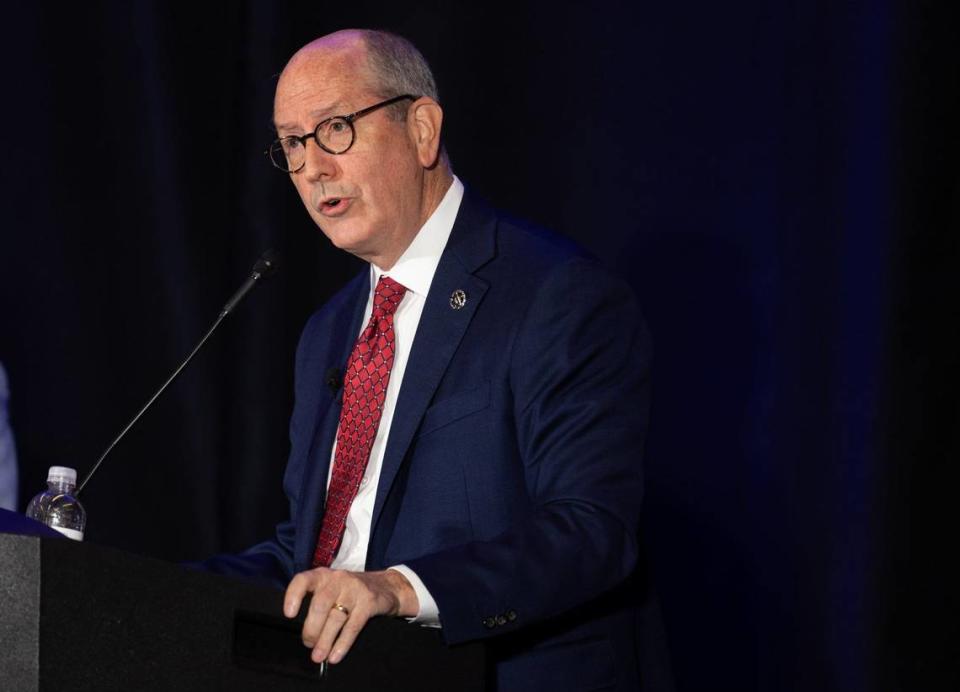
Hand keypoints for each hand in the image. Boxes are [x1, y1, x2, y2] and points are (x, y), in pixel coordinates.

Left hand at [284, 568, 418, 663]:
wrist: (387, 586)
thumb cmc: (350, 591)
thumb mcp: (332, 587)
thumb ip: (315, 600)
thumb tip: (299, 629)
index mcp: (323, 575)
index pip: (304, 580)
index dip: (293, 596)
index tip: (289, 614)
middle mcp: (338, 579)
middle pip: (320, 604)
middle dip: (312, 629)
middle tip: (308, 644)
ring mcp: (355, 590)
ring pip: (336, 617)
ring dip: (325, 640)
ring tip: (319, 656)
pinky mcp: (369, 602)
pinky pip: (353, 626)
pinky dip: (342, 643)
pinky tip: (335, 655)